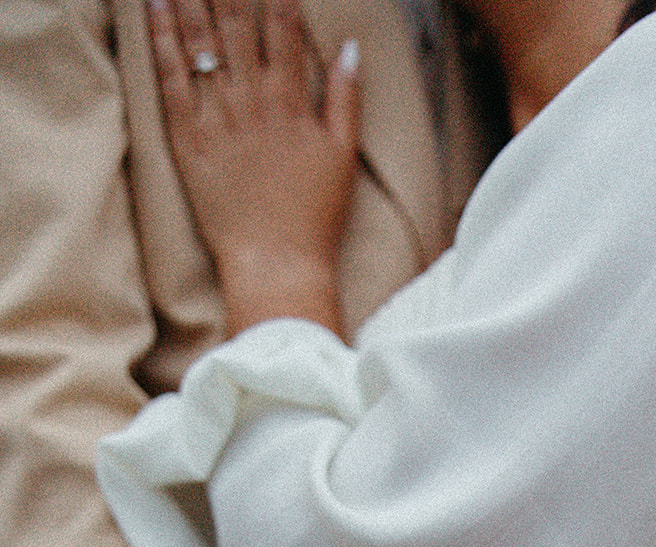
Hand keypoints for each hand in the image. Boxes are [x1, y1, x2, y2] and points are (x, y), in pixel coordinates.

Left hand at [146, 0, 360, 333]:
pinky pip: (171, 77)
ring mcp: (217, 117)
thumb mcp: (343, 156)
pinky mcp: (187, 139)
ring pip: (201, 39)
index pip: (282, 26)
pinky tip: (158, 4)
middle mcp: (253, 100)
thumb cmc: (314, 217)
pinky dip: (162, 36)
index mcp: (291, 101)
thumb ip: (346, 98)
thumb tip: (349, 47)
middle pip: (237, 21)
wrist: (276, 264)